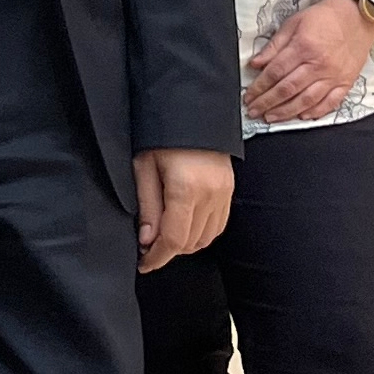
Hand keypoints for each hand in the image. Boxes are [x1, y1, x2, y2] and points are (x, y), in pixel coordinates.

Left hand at [133, 146, 233, 272]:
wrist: (192, 110)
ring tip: (164, 235)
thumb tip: (147, 240)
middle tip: (148, 245)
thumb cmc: (163, 134)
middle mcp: (210, 195)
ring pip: (206, 238)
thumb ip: (147, 206)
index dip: (157, 258)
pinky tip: (184, 225)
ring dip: (185, 243)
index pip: (174, 240)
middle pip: (191, 243)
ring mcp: (223, 193)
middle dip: (168, 251)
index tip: (144, 263)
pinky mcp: (229, 190)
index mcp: (186, 189)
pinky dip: (201, 232)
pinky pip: (218, 225)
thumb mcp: (144, 167)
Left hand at [243, 0, 373, 126]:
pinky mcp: (346, 82)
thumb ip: (274, 46)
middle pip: (287, 89)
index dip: (259, 87)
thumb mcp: (293, 23)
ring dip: (286, 112)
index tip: (249, 96)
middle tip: (254, 111)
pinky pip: (330, 102)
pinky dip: (316, 112)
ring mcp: (333, 76)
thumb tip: (255, 64)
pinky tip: (302, 116)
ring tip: (271, 117)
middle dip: (267, 103)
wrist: (358, 16)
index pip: (275, 73)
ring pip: (306, 100)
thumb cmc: (324, 18)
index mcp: (303, 47)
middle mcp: (318, 65)